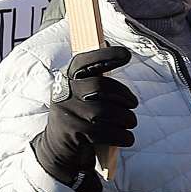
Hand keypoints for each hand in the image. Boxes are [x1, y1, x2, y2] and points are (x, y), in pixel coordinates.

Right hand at [32, 47, 137, 191]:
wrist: (57, 150)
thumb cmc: (77, 118)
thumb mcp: (79, 95)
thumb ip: (92, 75)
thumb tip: (105, 41)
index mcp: (66, 79)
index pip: (84, 61)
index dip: (105, 55)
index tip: (126, 55)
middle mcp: (64, 93)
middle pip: (101, 86)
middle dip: (124, 94)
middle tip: (133, 104)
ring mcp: (67, 113)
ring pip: (106, 111)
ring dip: (126, 118)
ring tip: (130, 123)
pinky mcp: (73, 132)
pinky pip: (105, 132)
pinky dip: (122, 136)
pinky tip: (127, 138)